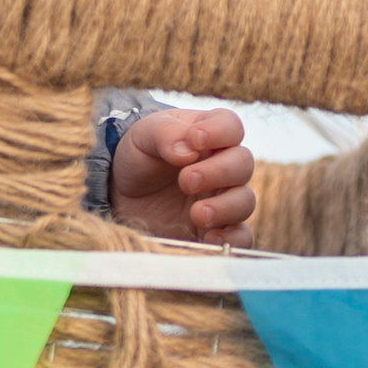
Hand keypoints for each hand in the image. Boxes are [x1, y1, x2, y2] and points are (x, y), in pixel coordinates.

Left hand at [109, 105, 253, 245]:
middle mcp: (222, 166)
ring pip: (245, 201)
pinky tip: (210, 240)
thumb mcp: (142, 136)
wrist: (121, 196)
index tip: (195, 139)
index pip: (231, 126)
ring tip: (197, 214)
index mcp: (208, 135)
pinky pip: (240, 237)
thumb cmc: (138, 157)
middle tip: (186, 180)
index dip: (219, 132)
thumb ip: (165, 134)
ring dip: (226, 207)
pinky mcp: (216, 229)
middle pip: (243, 163)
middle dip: (219, 172)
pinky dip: (232, 240)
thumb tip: (188, 150)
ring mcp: (222, 199)